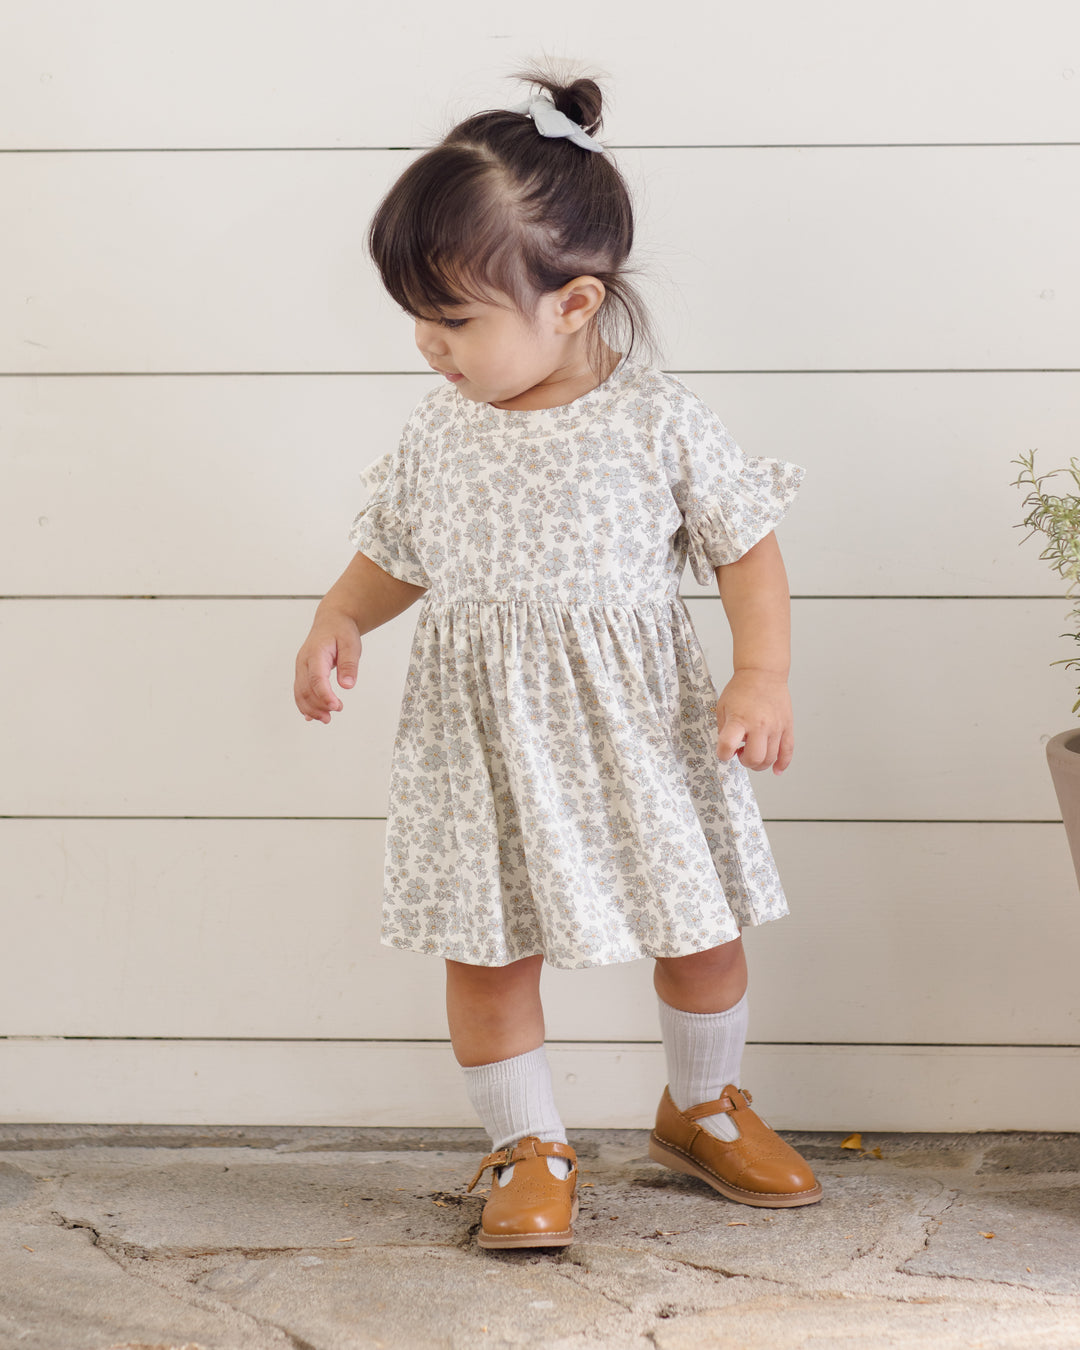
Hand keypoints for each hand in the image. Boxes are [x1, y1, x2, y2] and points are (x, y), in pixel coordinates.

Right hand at [294, 608, 361, 723]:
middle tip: (336, 711)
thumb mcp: (351, 644)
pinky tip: (312, 717)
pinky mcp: (302, 673)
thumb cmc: (341, 631)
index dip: (324, 695)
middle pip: (305, 689)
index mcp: (316, 652)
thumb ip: (349, 664)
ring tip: (326, 719)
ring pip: (300, 693)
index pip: (316, 678)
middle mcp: (303, 661)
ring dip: (311, 708)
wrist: (331, 621)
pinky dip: (305, 705)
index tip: (335, 706)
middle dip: (318, 705)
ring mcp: (301, 667)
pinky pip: (299, 691)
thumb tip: (347, 685)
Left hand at [715, 668, 793, 773]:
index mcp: (739, 719)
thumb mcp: (723, 707)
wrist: (763, 673)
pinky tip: (776, 769)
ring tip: (753, 752)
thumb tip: (727, 749)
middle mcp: (759, 725)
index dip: (723, 754)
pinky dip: (782, 764)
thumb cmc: (742, 688)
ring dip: (759, 763)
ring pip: (770, 758)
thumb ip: (723, 730)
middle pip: (754, 758)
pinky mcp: (787, 727)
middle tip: (741, 754)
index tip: (724, 752)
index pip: (728, 746)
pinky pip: (787, 751)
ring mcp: (776, 727)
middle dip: (745, 762)